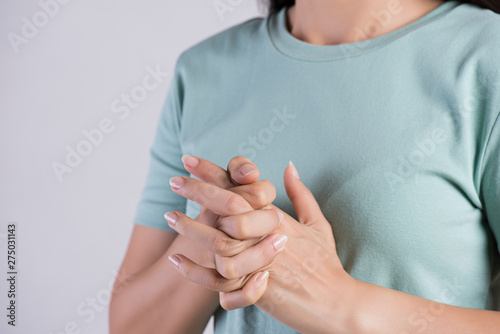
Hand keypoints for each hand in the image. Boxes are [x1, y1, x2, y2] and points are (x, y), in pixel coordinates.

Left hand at [167, 160, 356, 332]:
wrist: (337, 303)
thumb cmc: (326, 264)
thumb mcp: (318, 225)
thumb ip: (301, 195)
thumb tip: (289, 166)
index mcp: (279, 218)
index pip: (242, 188)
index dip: (215, 172)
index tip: (191, 160)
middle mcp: (267, 236)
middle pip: (227, 208)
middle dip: (197, 191)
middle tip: (174, 180)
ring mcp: (261, 262)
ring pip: (218, 242)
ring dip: (191, 228)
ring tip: (170, 217)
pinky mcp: (255, 289)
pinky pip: (218, 280)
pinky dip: (194, 271)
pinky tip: (177, 260)